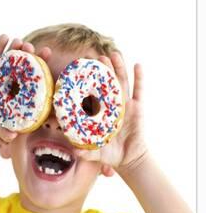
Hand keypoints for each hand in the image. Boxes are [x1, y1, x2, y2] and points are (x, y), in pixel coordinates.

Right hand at [0, 35, 51, 141]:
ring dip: (18, 47)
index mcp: (22, 91)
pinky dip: (0, 44)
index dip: (45, 71)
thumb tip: (12, 136)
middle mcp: (15, 78)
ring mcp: (2, 70)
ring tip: (20, 42)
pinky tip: (4, 37)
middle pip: (28, 63)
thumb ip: (4, 132)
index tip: (50, 66)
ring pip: (13, 55)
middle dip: (33, 55)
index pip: (37, 79)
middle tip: (34, 49)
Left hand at [77, 52, 147, 175]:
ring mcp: (125, 104)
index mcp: (98, 112)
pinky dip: (139, 77)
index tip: (78, 71)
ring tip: (113, 54)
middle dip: (101, 70)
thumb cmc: (109, 154)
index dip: (85, 83)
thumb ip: (85, 152)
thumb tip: (73, 151)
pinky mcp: (138, 107)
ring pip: (121, 82)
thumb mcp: (95, 153)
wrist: (129, 158)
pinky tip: (137, 65)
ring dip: (118, 67)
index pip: (90, 94)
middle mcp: (110, 105)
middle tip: (94, 57)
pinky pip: (139, 90)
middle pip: (105, 83)